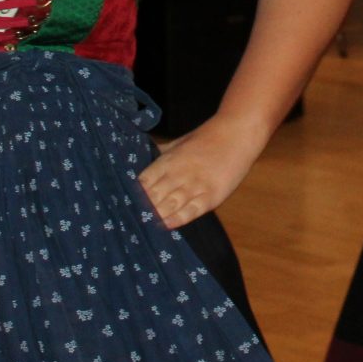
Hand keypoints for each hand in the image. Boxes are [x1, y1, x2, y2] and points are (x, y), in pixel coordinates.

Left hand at [138, 114, 264, 229]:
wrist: (236, 134)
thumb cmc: (205, 139)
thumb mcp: (178, 143)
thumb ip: (160, 155)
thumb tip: (139, 160)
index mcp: (167, 160)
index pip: (143, 183)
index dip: (133, 196)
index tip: (126, 206)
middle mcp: (178, 174)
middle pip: (153, 197)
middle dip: (142, 209)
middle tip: (132, 221)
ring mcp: (195, 186)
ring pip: (169, 206)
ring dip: (156, 216)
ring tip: (145, 227)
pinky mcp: (211, 196)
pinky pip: (191, 211)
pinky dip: (177, 219)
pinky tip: (166, 225)